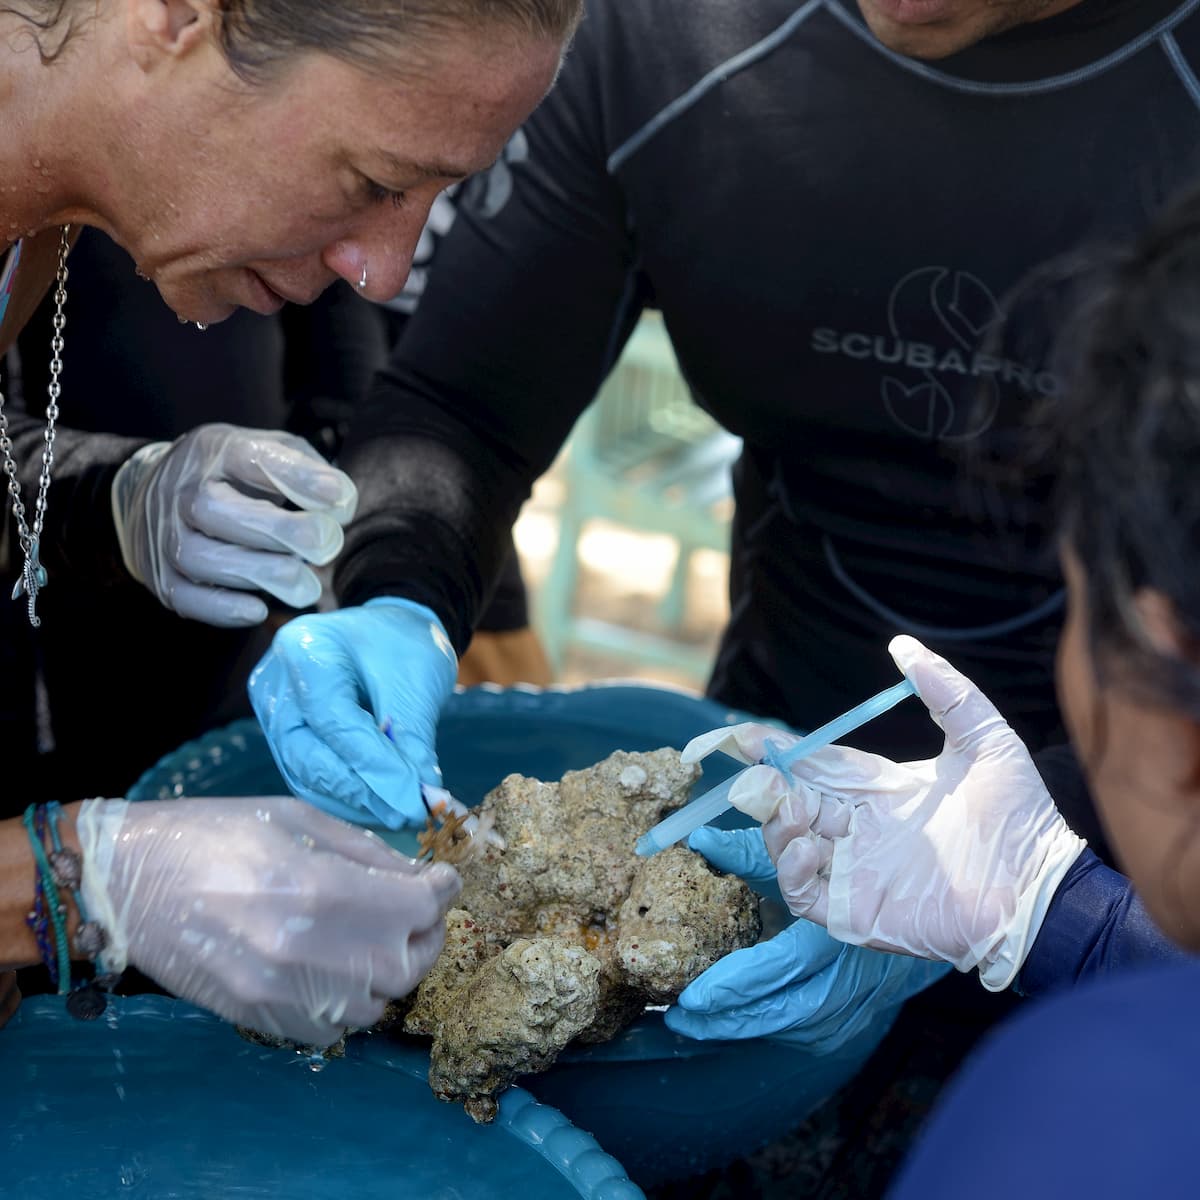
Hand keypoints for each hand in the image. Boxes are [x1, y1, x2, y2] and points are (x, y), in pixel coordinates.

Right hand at [76, 796, 460, 1046]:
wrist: (129, 882)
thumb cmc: (214, 833)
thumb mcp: (298, 818)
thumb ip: (366, 852)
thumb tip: (417, 875)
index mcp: (321, 888)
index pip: (419, 907)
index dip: (442, 889)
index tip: (441, 879)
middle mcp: (307, 950)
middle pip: (408, 965)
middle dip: (424, 934)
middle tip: (413, 909)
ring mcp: (281, 993)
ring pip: (377, 1005)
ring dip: (389, 971)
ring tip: (374, 938)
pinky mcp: (259, 1018)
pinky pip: (334, 1030)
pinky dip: (350, 1003)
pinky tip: (337, 968)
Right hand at [111, 422, 357, 626]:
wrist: (151, 493)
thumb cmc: (232, 475)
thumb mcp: (270, 449)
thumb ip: (309, 471)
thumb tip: (341, 506)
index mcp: (217, 450)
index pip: (251, 457)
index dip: (297, 478)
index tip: (338, 497)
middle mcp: (183, 490)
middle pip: (214, 509)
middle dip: (279, 531)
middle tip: (326, 546)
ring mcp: (165, 534)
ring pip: (200, 558)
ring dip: (259, 574)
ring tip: (306, 586)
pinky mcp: (161, 575)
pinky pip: (185, 596)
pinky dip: (222, 608)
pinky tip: (259, 610)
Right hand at [248, 597, 457, 827]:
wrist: (391, 630)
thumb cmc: (405, 645)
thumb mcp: (417, 683)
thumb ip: (412, 741)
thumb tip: (420, 799)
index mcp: (304, 649)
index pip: (333, 722)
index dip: (373, 766)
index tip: (414, 800)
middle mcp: (275, 682)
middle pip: (308, 754)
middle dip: (361, 791)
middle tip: (408, 815)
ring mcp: (272, 711)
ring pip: (305, 773)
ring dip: (354, 802)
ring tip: (399, 815)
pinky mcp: (282, 736)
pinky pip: (308, 776)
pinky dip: (345, 797)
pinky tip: (380, 809)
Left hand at [665, 826, 948, 1047]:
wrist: (931, 896)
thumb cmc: (860, 864)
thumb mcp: (807, 850)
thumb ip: (753, 850)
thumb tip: (700, 837)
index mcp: (837, 932)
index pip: (778, 967)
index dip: (734, 985)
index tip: (691, 996)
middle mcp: (849, 975)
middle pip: (779, 1010)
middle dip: (724, 1019)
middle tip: (677, 1016)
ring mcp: (856, 1003)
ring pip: (790, 1026)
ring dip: (741, 1027)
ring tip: (695, 1023)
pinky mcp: (855, 1018)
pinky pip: (804, 1030)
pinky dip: (768, 1026)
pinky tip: (736, 1022)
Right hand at [681, 636, 1085, 989]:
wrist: (1041, 889)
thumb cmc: (1020, 817)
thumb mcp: (984, 739)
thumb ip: (946, 690)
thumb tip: (902, 645)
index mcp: (881, 791)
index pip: (817, 765)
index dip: (782, 751)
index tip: (749, 735)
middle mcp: (860, 829)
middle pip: (793, 801)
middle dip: (766, 786)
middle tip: (754, 773)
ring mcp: (854, 871)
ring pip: (789, 844)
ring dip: (776, 823)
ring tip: (789, 807)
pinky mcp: (855, 911)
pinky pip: (804, 892)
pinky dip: (793, 868)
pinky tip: (809, 844)